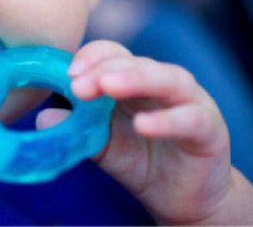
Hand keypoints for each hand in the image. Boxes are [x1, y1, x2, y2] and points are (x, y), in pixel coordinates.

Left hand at [38, 40, 230, 224]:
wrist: (185, 198)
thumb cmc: (143, 160)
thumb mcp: (103, 145)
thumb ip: (77, 130)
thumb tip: (42, 118)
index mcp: (133, 79)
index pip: (111, 54)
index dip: (89, 59)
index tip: (67, 75)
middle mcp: (161, 81)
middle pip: (134, 60)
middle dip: (103, 68)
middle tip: (78, 84)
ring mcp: (189, 100)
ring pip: (165, 78)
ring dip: (135, 78)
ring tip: (108, 86)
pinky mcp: (210, 128)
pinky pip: (189, 118)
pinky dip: (166, 120)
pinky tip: (143, 125)